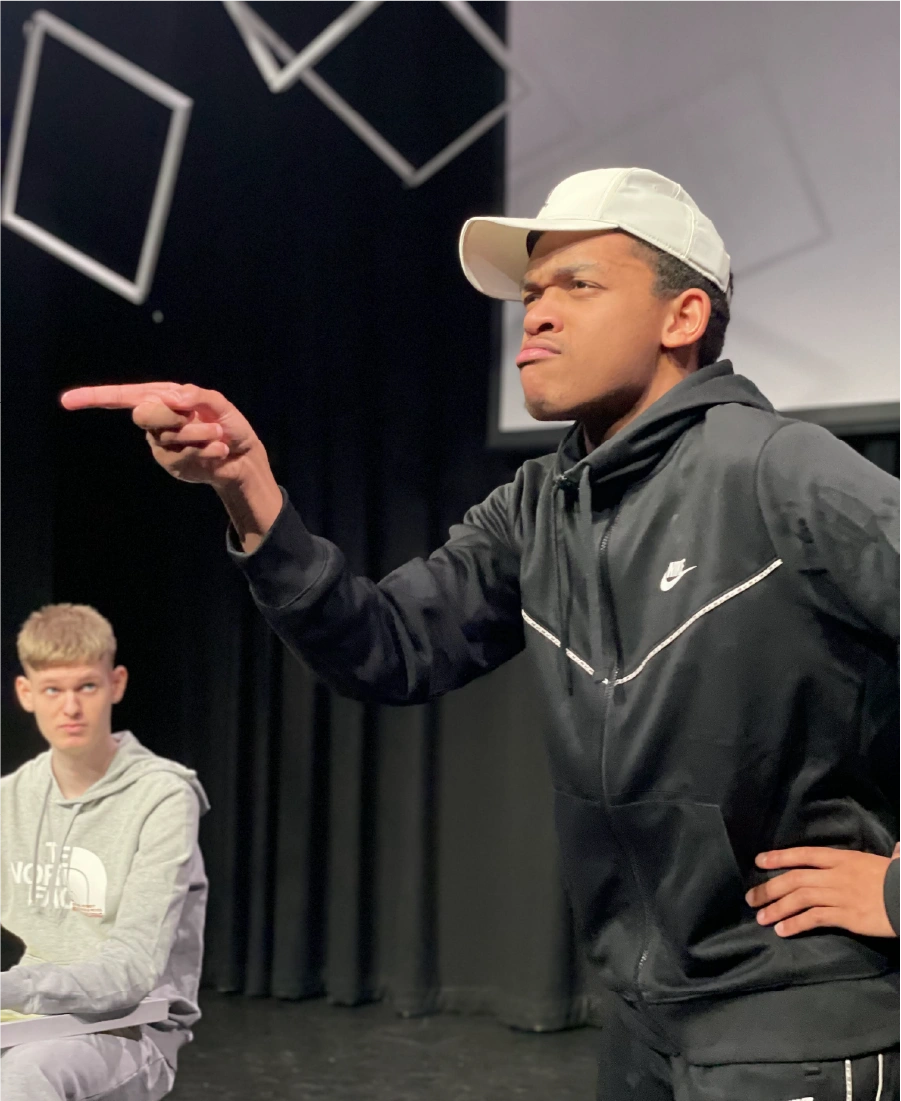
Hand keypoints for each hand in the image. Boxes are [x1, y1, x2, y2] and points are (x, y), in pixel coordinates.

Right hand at [61, 382, 283, 548]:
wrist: (243, 457)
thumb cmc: (230, 425)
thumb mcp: (218, 404)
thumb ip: (197, 396)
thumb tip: (173, 398)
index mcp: (162, 398)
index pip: (122, 396)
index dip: (94, 397)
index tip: (67, 401)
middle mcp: (156, 420)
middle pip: (143, 415)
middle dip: (171, 416)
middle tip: (195, 416)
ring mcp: (161, 444)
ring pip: (168, 436)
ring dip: (200, 434)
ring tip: (218, 435)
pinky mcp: (171, 464)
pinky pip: (182, 455)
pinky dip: (206, 450)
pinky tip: (219, 450)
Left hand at [746, 845, 899, 938]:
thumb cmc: (895, 878)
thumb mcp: (870, 862)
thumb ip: (851, 863)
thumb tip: (844, 860)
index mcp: (841, 858)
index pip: (803, 854)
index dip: (780, 857)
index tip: (759, 861)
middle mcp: (835, 874)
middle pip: (795, 878)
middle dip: (770, 888)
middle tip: (750, 898)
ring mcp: (839, 895)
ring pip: (800, 899)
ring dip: (777, 908)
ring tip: (761, 917)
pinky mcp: (846, 916)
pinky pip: (814, 919)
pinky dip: (795, 924)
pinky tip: (782, 930)